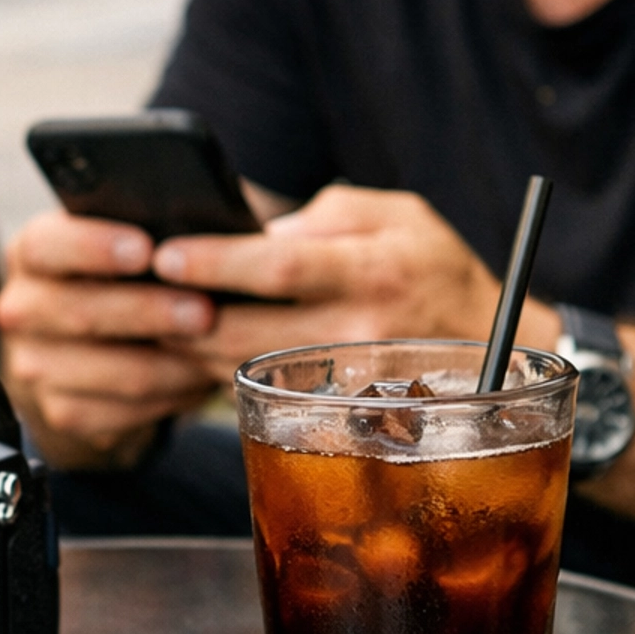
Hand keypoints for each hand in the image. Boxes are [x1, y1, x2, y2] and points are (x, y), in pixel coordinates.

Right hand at [0, 210, 220, 465]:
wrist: (94, 348)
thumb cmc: (127, 279)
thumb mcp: (131, 241)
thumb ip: (152, 229)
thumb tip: (198, 227)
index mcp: (34, 253)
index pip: (47, 246)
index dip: (93, 247)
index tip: (145, 250)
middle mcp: (22, 308)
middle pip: (79, 312)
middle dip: (148, 312)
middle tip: (204, 311)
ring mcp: (34, 365)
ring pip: (107, 369)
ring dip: (169, 363)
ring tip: (216, 349)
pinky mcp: (59, 411)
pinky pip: (117, 412)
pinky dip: (166, 398)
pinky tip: (195, 379)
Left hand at [151, 183, 557, 383]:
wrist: (500, 347)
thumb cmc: (438, 269)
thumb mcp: (400, 213)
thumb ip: (330, 214)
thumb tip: (264, 234)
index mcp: (376, 270)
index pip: (280, 267)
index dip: (217, 262)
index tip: (165, 252)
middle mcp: (366, 334)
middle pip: (249, 333)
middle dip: (181, 315)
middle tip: (134, 293)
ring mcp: (356, 387)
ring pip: (248, 374)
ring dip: (190, 353)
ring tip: (151, 323)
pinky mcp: (348, 420)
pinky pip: (268, 402)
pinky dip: (222, 380)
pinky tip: (192, 358)